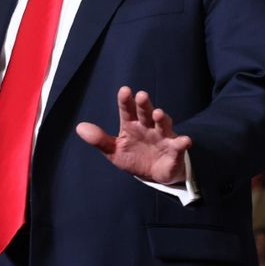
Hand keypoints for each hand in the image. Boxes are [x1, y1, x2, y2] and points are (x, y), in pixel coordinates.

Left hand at [76, 87, 191, 184]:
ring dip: (162, 118)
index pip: (127, 110)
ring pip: (163, 124)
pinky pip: (179, 146)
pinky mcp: (174, 150)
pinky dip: (182, 143)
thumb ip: (99, 139)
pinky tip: (184, 141)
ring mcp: (162, 137)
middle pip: (146, 113)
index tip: (124, 90)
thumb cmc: (134, 157)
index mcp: (132, 125)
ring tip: (158, 114)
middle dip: (144, 105)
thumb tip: (80, 127)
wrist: (154, 174)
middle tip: (141, 95)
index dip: (125, 101)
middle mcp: (148, 127)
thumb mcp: (115, 150)